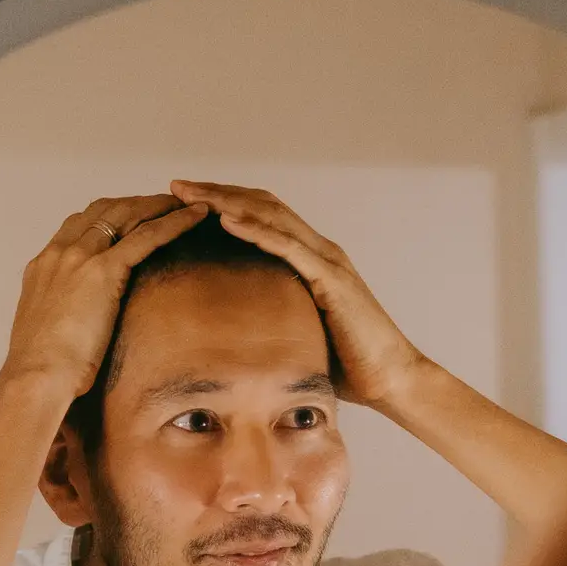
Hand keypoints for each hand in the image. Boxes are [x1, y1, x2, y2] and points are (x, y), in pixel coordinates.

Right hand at [3, 193, 204, 395]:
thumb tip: (78, 320)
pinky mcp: (103, 271)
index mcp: (44, 264)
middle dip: (139, 203)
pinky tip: (196, 217)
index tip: (133, 214)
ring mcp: (80, 257)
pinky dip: (174, 222)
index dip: (111, 214)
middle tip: (168, 202)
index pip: (81, 223)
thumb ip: (63, 311)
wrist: (35, 376)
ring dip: (159, 205)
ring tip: (188, 203)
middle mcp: (60, 252)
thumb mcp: (48, 328)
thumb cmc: (41, 367)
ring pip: (127, 215)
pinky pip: (146, 236)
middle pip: (105, 210)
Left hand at [167, 180, 424, 405]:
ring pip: (272, 216)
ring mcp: (327, 261)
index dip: (223, 202)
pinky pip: (289, 246)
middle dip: (216, 192)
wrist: (390, 379)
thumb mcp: (297, 332)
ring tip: (191, 195)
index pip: (262, 216)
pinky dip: (257, 230)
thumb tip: (229, 333)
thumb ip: (272, 319)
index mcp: (311, 258)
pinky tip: (227, 221)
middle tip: (176, 186)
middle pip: (262, 205)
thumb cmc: (345, 363)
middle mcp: (320, 250)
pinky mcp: (332, 279)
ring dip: (228, 201)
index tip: (183, 200)